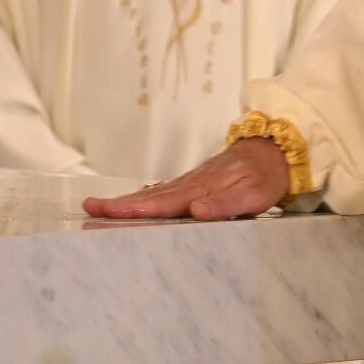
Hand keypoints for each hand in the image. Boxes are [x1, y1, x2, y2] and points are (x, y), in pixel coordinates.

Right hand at [82, 138, 289, 220]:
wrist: (276, 149)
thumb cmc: (266, 175)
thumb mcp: (254, 195)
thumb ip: (226, 205)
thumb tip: (195, 212)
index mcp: (201, 190)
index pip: (162, 203)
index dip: (135, 211)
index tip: (108, 214)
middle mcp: (191, 185)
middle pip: (149, 197)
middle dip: (118, 206)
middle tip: (88, 211)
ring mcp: (191, 182)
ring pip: (152, 193)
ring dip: (125, 202)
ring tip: (96, 207)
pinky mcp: (195, 183)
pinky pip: (162, 192)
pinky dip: (142, 198)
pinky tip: (131, 205)